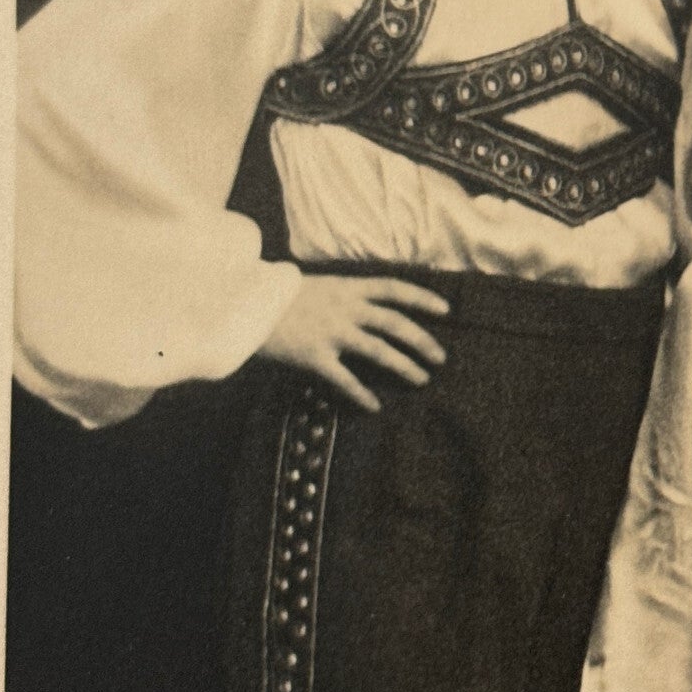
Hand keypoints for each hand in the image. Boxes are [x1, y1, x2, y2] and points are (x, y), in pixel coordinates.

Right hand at [260, 274, 448, 411]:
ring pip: (379, 351)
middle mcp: (345, 309)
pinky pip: (345, 379)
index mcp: (348, 287)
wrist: (246, 304)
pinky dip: (361, 395)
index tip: (446, 310)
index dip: (422, 298)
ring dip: (404, 366)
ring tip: (422, 379)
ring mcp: (331, 333)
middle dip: (422, 341)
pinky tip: (374, 406)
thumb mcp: (321, 285)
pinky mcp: (315, 356)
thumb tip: (371, 306)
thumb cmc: (281, 295)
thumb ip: (347, 295)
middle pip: (395, 324)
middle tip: (440, 358)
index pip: (394, 289)